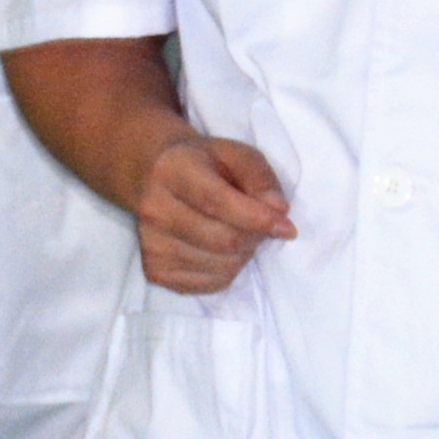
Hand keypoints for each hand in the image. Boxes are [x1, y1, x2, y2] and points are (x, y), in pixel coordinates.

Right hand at [134, 131, 295, 294]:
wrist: (152, 177)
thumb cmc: (202, 164)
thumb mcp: (234, 155)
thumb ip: (260, 177)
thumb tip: (279, 211)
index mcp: (173, 170)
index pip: (217, 201)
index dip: (257, 218)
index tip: (287, 228)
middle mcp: (154, 209)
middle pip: (223, 240)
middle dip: (255, 236)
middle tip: (261, 225)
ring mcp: (151, 244)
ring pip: (222, 266)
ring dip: (244, 254)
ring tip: (236, 233)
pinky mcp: (155, 271)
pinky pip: (211, 284)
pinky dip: (228, 271)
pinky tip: (220, 250)